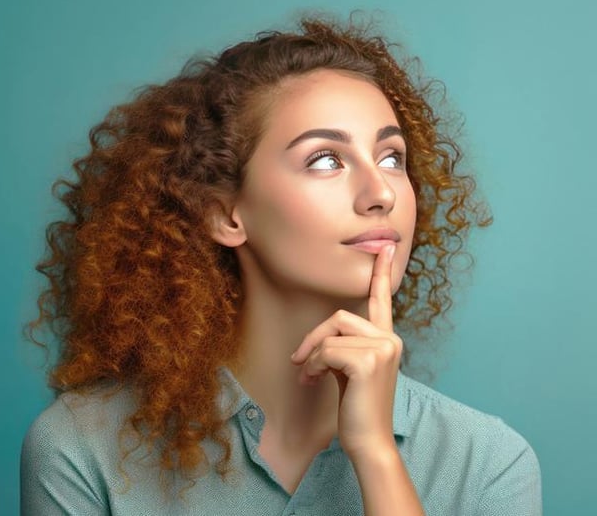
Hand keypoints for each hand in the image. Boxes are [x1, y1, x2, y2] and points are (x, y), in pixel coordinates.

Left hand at [290, 244, 402, 459]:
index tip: (386, 247)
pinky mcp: (368, 361)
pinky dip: (314, 366)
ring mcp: (383, 348)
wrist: (368, 442)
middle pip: (339, 317)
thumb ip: (345, 346)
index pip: (382, 300)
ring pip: (331, 335)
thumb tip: (320, 341)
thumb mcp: (350, 369)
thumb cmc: (357, 407)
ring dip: (313, 357)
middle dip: (314, 339)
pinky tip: (314, 382)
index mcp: (386, 338)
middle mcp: (390, 339)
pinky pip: (327, 350)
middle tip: (300, 361)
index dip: (382, 272)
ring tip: (309, 375)